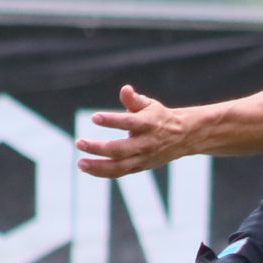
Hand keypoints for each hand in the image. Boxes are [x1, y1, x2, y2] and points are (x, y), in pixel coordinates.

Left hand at [78, 85, 195, 178]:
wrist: (183, 137)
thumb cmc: (159, 117)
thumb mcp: (149, 105)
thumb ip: (134, 100)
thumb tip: (125, 89)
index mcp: (148, 124)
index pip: (128, 122)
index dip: (112, 120)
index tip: (94, 117)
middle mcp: (146, 143)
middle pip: (120, 149)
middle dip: (99, 147)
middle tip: (79, 142)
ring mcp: (143, 157)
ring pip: (119, 166)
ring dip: (98, 166)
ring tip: (81, 163)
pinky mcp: (140, 167)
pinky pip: (120, 172)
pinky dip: (103, 172)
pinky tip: (87, 167)